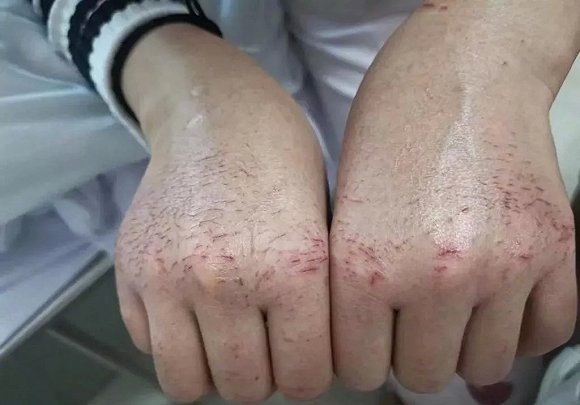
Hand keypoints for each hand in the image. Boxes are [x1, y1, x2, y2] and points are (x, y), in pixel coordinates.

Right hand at [115, 24, 331, 402]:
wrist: (215, 112)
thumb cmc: (281, 161)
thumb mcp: (327, 222)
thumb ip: (320, 301)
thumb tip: (310, 363)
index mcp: (293, 269)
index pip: (304, 378)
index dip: (309, 373)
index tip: (305, 356)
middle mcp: (227, 279)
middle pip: (245, 388)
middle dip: (263, 374)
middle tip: (267, 345)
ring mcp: (169, 276)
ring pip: (187, 382)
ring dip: (214, 370)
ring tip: (228, 338)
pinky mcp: (130, 269)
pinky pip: (149, 345)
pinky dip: (174, 340)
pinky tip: (194, 309)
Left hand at [330, 64, 575, 392]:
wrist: (465, 71)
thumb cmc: (392, 127)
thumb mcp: (341, 208)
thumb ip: (348, 285)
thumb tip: (364, 346)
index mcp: (366, 266)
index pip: (357, 367)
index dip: (357, 359)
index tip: (365, 346)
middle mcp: (436, 276)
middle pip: (422, 375)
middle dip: (408, 356)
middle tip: (406, 327)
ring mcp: (503, 266)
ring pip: (483, 365)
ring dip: (461, 347)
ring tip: (450, 315)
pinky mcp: (554, 251)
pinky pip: (546, 333)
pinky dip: (518, 330)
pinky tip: (496, 308)